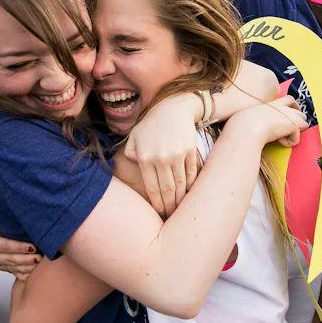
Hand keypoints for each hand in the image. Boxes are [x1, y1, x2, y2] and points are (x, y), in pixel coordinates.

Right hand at [0, 212, 39, 280]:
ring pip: (16, 269)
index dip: (18, 247)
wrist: (8, 236)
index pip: (4, 246)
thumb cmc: (6, 225)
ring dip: (29, 267)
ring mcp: (1, 266)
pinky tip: (38, 271)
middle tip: (40, 257)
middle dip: (26, 259)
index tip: (32, 247)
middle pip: (11, 259)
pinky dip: (30, 274)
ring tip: (41, 263)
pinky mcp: (9, 272)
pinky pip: (20, 276)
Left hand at [123, 94, 200, 217]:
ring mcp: (177, 155)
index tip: (159, 212)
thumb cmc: (151, 124)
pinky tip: (188, 194)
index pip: (151, 188)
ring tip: (179, 208)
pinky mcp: (190, 151)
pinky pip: (191, 174)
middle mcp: (161, 158)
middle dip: (169, 205)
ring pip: (180, 185)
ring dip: (180, 199)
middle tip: (170, 214)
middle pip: (166, 190)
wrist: (173, 108)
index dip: (156, 203)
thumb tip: (134, 167)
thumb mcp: (134, 136)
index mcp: (145, 158)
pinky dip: (190, 186)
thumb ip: (130, 153)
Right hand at [228, 96, 306, 148]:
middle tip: (293, 131)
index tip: (294, 113)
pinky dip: (289, 142)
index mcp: (271, 104)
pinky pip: (297, 137)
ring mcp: (289, 114)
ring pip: (304, 123)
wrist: (246, 127)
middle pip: (299, 111)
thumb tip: (254, 128)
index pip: (288, 100)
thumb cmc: (242, 125)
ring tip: (282, 138)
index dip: (293, 107)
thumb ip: (255, 120)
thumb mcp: (248, 118)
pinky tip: (279, 141)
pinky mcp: (293, 124)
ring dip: (295, 132)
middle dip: (299, 121)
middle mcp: (282, 107)